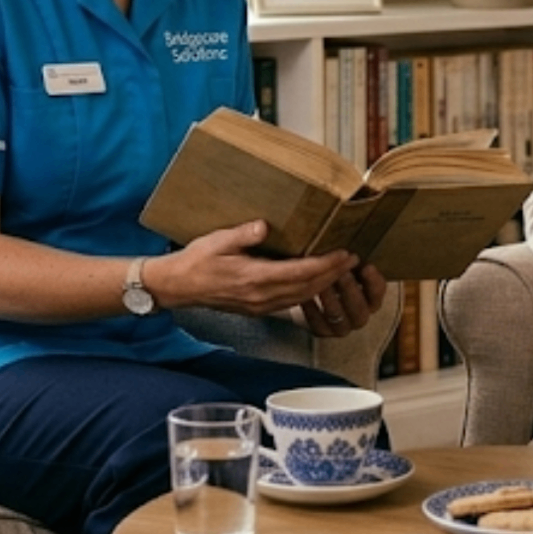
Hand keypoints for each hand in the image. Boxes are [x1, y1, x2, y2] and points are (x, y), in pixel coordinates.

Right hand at [145, 221, 357, 316]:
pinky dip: (309, 292)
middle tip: (354, 259)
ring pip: (302, 297)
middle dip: (334, 274)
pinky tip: (317, 283)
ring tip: (342, 270)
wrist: (178, 288)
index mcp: (254, 278)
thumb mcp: (217, 241)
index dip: (326, 264)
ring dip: (325, 285)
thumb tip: (264, 225)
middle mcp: (262, 296)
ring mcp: (261, 305)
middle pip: (308, 287)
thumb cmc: (196, 261)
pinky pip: (291, 302)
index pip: (301, 273)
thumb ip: (243, 234)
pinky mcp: (258, 308)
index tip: (344, 253)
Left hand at [300, 263, 388, 338]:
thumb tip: (350, 251)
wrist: (317, 292)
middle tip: (341, 274)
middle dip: (350, 290)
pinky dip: (312, 311)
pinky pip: (318, 325)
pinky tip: (306, 298)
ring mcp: (341, 327)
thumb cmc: (335, 273)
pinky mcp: (323, 332)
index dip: (374, 282)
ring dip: (330, 300)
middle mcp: (359, 316)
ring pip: (338, 317)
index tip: (367, 267)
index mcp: (370, 299)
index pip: (378, 293)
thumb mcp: (347, 266)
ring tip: (321, 284)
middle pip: (359, 308)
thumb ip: (350, 262)